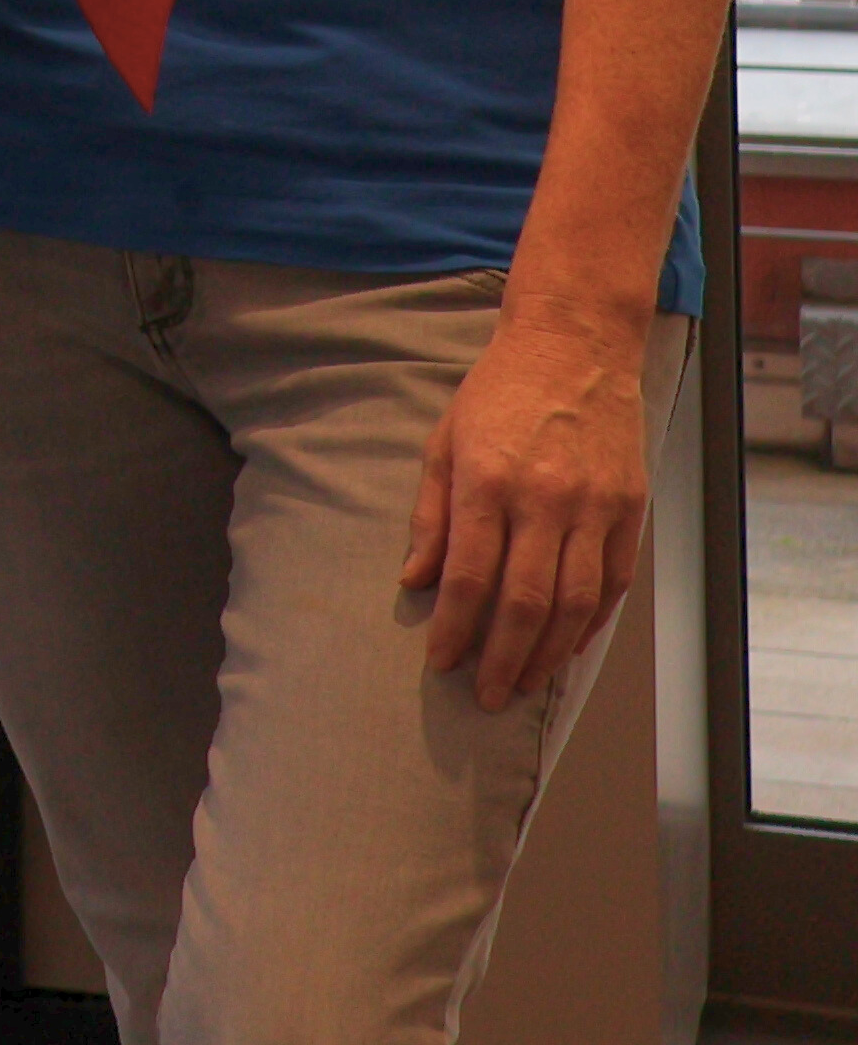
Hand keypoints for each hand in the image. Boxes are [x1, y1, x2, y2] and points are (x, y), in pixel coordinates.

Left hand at [403, 299, 653, 712]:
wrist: (574, 349)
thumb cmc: (497, 394)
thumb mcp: (443, 444)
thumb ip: (431, 517)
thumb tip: (415, 580)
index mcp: (488, 483)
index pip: (469, 577)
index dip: (454, 629)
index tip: (441, 661)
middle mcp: (543, 500)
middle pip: (525, 602)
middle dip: (502, 657)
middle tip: (485, 694)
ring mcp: (593, 508)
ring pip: (575, 604)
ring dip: (547, 653)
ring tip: (524, 683)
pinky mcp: (629, 510)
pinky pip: (612, 583)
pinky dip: (590, 624)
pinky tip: (566, 648)